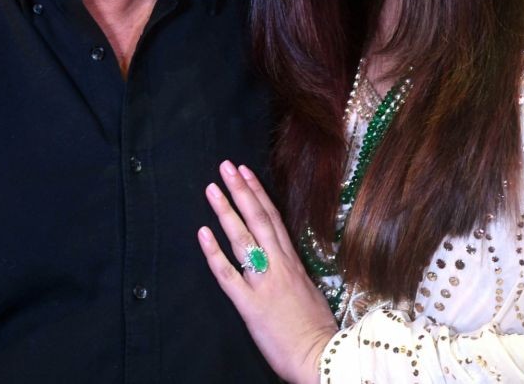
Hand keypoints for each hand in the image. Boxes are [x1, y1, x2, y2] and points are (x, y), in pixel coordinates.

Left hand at [198, 161, 337, 383]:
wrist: (321, 357)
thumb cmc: (316, 328)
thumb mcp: (309, 290)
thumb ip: (293, 270)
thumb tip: (282, 257)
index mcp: (292, 261)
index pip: (273, 218)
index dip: (258, 192)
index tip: (245, 171)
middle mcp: (279, 264)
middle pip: (258, 219)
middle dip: (241, 190)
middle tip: (226, 166)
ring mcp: (264, 282)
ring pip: (243, 239)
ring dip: (226, 211)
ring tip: (211, 188)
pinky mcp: (250, 304)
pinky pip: (228, 274)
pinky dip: (213, 253)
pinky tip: (202, 233)